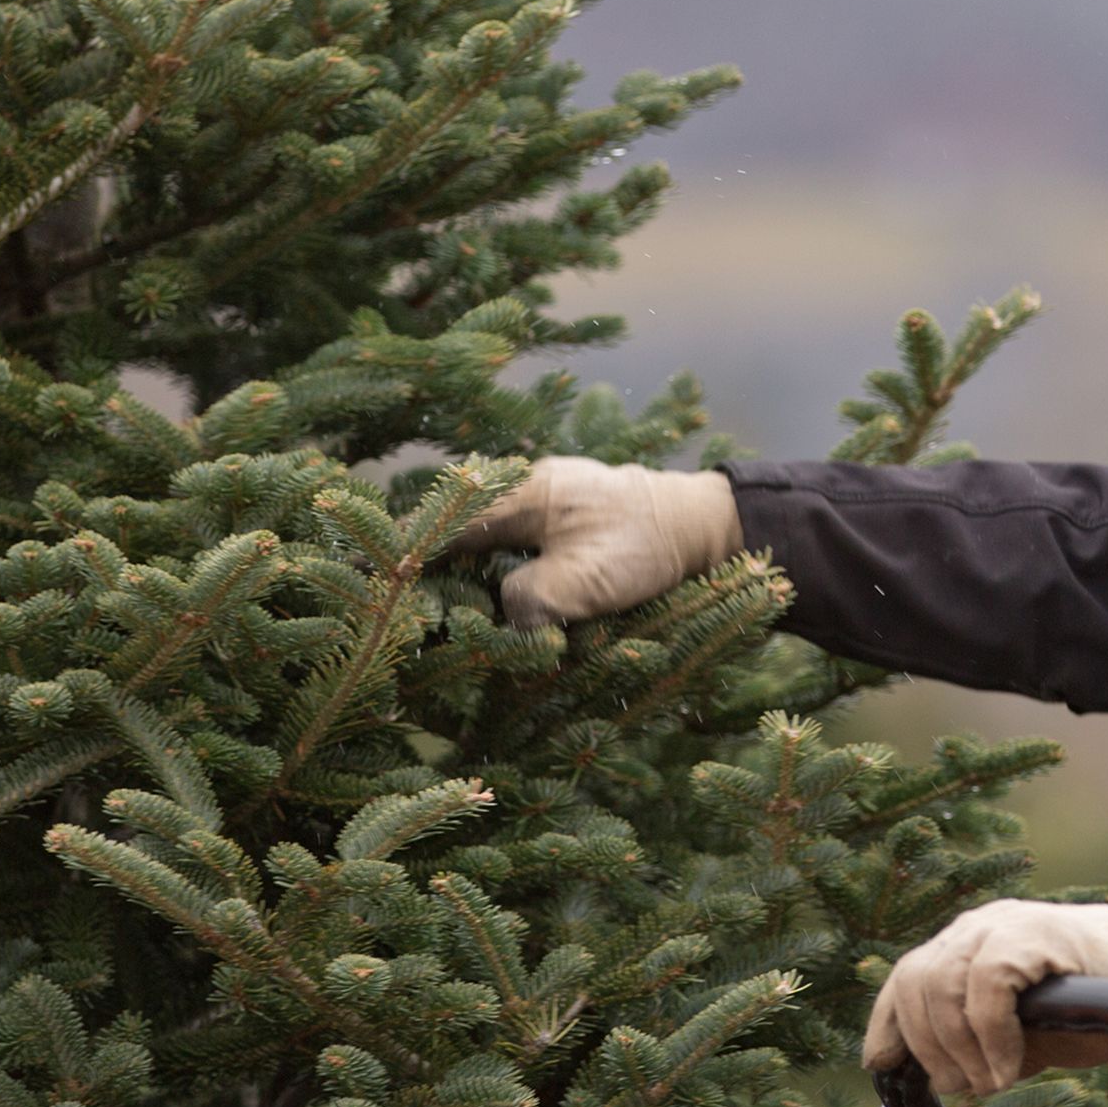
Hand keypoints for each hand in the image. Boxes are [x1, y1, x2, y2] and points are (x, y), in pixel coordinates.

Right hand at [446, 455, 745, 625]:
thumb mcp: (579, 583)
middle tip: (425, 606)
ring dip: (475, 565)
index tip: (397, 586)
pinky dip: (506, 563)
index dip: (420, 554)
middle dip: (443, 562)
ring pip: (495, 530)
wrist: (709, 527)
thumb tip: (499, 621)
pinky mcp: (576, 515)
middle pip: (467, 522)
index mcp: (527, 491)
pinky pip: (523, 536)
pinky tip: (501, 593)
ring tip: (455, 607)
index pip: (451, 520)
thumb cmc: (645, 549)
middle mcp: (535, 485)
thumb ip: (526, 601)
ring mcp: (556, 497)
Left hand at [863, 900, 1107, 1094]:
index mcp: (969, 943)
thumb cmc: (1089, 1010)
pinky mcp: (1033, 933)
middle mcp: (978, 925)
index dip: (888, 1023)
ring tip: (991, 1081)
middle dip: (928, 1047)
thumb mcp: (1015, 1030)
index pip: (906, 976)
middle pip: (915, 982)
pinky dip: (990, 1035)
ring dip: (958, 1047)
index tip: (883, 1065)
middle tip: (963, 1087)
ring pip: (942, 983)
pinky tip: (1010, 1065)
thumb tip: (925, 1070)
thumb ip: (970, 1037)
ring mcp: (1004, 924)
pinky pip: (987, 985)